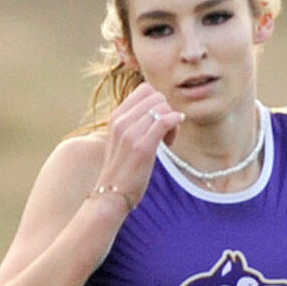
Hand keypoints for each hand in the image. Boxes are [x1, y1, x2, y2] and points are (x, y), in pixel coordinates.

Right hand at [96, 83, 184, 205]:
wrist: (111, 195)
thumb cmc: (122, 169)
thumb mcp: (122, 139)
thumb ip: (134, 122)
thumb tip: (157, 108)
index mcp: (116, 116)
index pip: (145, 90)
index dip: (158, 102)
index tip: (158, 122)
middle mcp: (121, 120)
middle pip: (157, 96)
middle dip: (167, 110)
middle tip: (166, 133)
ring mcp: (130, 133)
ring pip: (163, 107)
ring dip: (172, 121)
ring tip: (167, 141)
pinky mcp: (142, 147)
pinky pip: (165, 121)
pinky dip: (175, 124)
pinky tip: (171, 141)